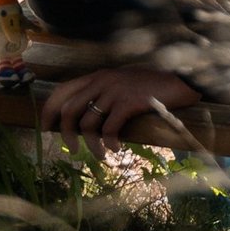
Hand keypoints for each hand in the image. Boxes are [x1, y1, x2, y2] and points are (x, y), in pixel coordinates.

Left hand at [38, 65, 200, 157]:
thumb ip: (103, 94)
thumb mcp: (123, 83)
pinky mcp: (130, 102)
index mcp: (98, 76)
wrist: (182, 79)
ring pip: (87, 123)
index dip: (49, 112)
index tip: (47, 129)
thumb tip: (80, 118)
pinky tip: (116, 149)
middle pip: (69, 110)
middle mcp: (103, 80)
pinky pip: (109, 129)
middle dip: (66, 134)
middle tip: (73, 149)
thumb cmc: (152, 86)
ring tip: (100, 154)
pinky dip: (109, 143)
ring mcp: (116, 90)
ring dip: (90, 145)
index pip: (62, 91)